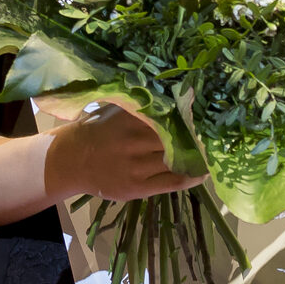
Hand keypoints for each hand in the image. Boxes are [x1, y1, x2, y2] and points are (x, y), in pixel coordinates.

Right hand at [42, 104, 200, 202]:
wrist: (70, 160)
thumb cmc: (96, 132)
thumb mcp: (115, 111)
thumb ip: (140, 105)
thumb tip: (172, 96)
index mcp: (131, 118)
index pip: (170, 115)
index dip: (191, 118)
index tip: (207, 117)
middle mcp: (135, 140)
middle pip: (177, 138)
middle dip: (197, 138)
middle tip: (215, 136)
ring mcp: (136, 166)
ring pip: (177, 160)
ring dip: (197, 158)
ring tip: (212, 153)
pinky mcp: (137, 187)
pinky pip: (172, 182)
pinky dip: (191, 178)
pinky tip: (202, 173)